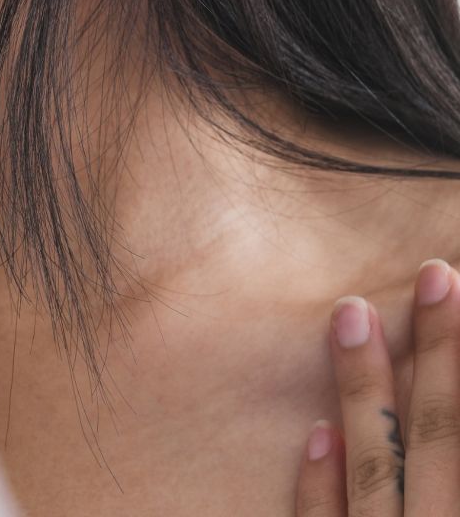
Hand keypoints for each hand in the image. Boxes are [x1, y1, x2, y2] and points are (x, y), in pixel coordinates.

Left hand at [295, 257, 459, 514]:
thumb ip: (446, 459)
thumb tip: (439, 407)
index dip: (458, 357)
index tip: (458, 288)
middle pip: (441, 437)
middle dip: (441, 353)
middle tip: (435, 273)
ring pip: (375, 472)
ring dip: (364, 388)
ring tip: (352, 311)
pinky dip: (321, 488)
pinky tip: (317, 433)